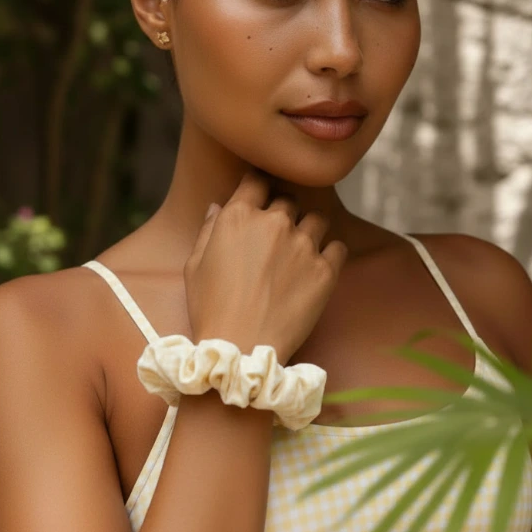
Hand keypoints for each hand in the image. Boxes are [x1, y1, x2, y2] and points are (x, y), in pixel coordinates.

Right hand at [184, 170, 347, 365]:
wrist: (240, 350)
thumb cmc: (210, 309)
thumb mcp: (194, 266)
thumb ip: (209, 229)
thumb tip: (218, 207)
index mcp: (240, 216)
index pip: (256, 181)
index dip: (258, 186)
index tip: (260, 196)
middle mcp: (275, 223)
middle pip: (288, 200)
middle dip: (283, 212)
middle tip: (277, 235)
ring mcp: (303, 245)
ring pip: (316, 219)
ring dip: (309, 230)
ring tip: (299, 252)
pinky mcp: (326, 270)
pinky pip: (338, 247)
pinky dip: (330, 253)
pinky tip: (317, 267)